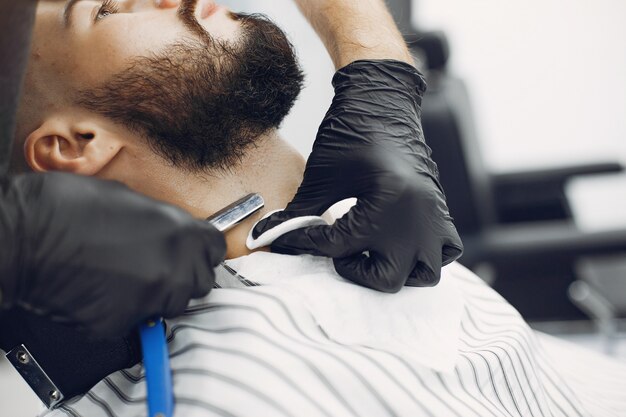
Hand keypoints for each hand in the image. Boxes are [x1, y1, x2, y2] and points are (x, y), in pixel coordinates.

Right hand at [0, 172, 225, 337]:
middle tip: (154, 265)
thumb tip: (172, 236)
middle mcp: (174, 270)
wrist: (23, 233)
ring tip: (123, 276)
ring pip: (169, 305)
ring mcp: (149, 300)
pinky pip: (132, 321)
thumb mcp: (131, 199)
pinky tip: (100, 290)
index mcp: (181, 234)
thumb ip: (164, 223)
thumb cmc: (68, 206)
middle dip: (181, 275)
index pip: (214, 249)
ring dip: (156, 295)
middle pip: (199, 282)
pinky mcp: (120, 324)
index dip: (201, 250)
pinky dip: (121, 311)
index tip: (192, 252)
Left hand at [252, 60, 462, 291]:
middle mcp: (417, 218)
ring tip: (370, 250)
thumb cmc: (353, 130)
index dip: (309, 245)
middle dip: (355, 269)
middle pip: (386, 278)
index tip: (292, 242)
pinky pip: (447, 250)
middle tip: (337, 249)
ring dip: (394, 269)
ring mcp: (434, 216)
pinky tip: (399, 241)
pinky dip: (425, 255)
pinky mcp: (440, 210)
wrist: (382, 101)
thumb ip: (301, 210)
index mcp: (387, 205)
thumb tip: (278, 235)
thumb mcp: (322, 174)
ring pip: (423, 273)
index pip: (340, 248)